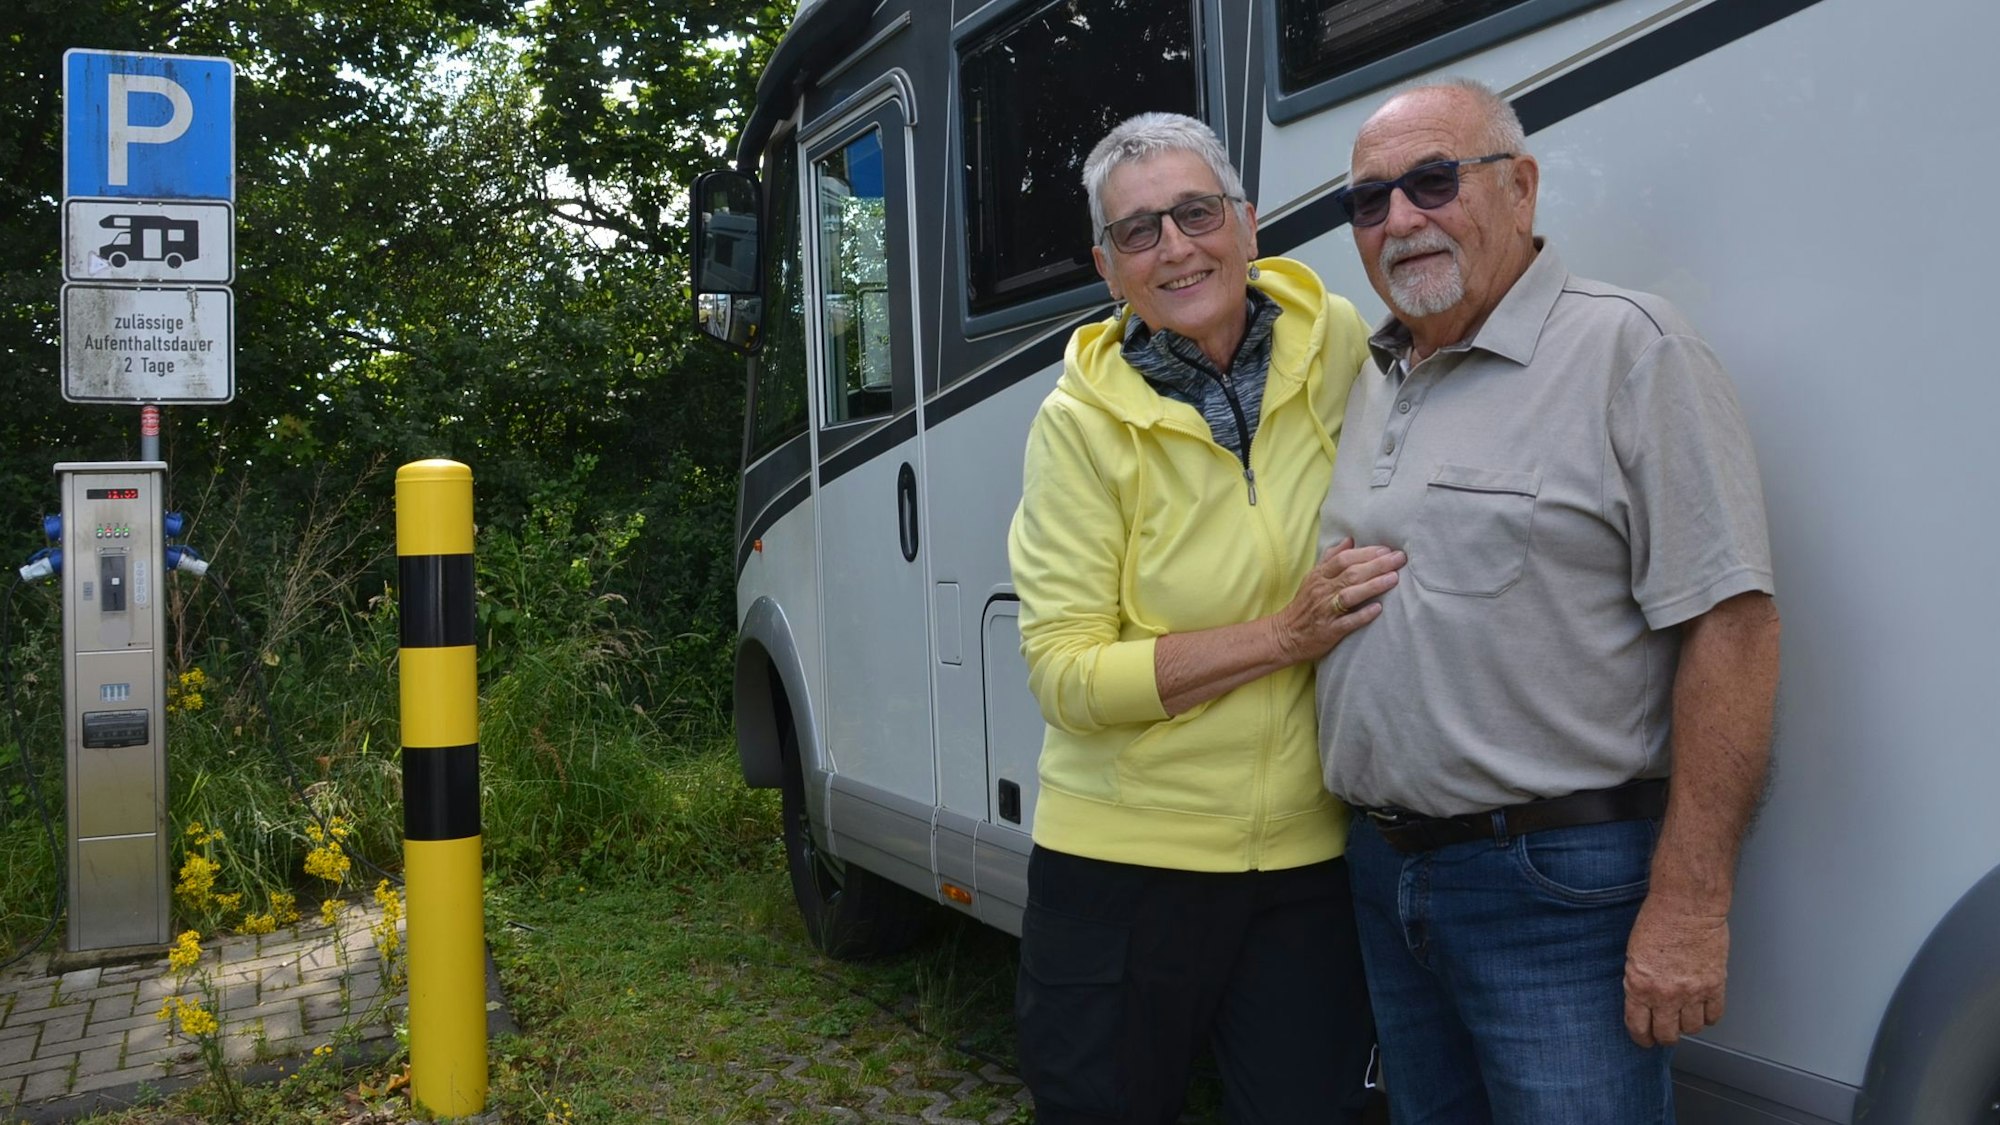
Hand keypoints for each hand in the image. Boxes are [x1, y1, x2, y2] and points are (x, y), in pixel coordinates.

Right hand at [1271, 538, 1405, 663]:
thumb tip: (1349, 540)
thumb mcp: (1313, 578)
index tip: (1386, 549)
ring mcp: (1326, 611)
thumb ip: (1331, 558)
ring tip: (1394, 578)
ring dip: (1373, 586)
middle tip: (1399, 558)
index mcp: (1319, 576)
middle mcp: (1322, 591)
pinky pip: (1347, 622)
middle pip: (1351, 574)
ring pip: (1350, 595)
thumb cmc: (1304, 605)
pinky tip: (1378, 609)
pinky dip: (1362, 615)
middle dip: (1377, 565)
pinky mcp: (1329, 630)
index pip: (1343, 559)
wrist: (1285, 635)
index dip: (1365, 553)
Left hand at [1623, 892, 1729, 1046]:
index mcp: (1639, 986)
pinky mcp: (1715, 985)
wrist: (1686, 905)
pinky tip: (1703, 1009)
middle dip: (1664, 1037)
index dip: (1641, 1038)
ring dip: (1687, 1026)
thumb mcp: (1634, 954)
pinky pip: (1714, 1015)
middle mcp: (1666, 994)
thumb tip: (1643, 1002)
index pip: (1638, 1027)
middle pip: (1667, 1035)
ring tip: (1684, 1017)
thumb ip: (1639, 982)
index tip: (1644, 1039)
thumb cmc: (1657, 920)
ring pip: (1692, 1029)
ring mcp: (1692, 992)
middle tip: (1665, 1033)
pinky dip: (1708, 1016)